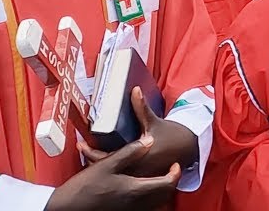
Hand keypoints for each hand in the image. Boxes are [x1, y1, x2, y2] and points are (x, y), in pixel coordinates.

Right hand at [45, 136, 180, 210]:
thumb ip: (130, 152)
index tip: (175, 164)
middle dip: (170, 182)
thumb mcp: (107, 164)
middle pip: (165, 195)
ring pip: (155, 202)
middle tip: (169, 170)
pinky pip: (144, 206)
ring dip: (160, 190)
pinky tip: (139, 188)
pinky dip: (149, 198)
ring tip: (157, 177)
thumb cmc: (85, 187)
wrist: (67, 208)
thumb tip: (150, 141)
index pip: (167, 183)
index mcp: (136, 189)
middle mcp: (137, 203)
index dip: (176, 173)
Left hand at [79, 87, 197, 177]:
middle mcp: (137, 168)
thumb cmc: (170, 133)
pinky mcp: (142, 177)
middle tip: (82, 148)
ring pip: (114, 173)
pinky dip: (113, 168)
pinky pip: (123, 175)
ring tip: (90, 155)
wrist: (187, 146)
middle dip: (93, 158)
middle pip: (108, 167)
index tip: (81, 145)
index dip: (91, 152)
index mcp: (138, 154)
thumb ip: (141, 107)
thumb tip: (134, 90)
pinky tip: (106, 162)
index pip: (108, 157)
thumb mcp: (154, 120)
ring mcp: (139, 174)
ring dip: (102, 164)